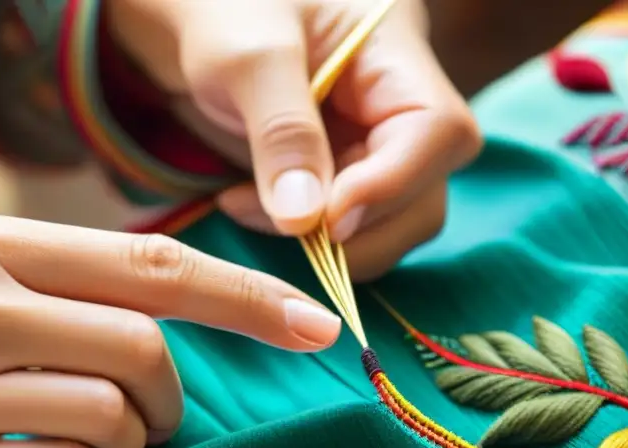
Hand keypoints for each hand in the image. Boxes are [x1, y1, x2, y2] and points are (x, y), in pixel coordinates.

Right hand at [0, 215, 340, 447]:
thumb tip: (231, 307)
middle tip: (147, 411)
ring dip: (126, 441)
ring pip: (111, 417)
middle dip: (170, 395)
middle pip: (144, 349)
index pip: (156, 267)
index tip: (319, 327)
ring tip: (85, 438)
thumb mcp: (1, 285)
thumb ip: (97, 289)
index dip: (248, 300)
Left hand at [107, 0, 482, 279]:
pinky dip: (311, 242)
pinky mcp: (347, 181)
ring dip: (329, 244)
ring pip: (395, 226)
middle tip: (277, 219)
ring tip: (249, 208)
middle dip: (356, 228)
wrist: (189, 18)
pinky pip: (353, 234)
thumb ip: (281, 130)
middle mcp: (400, 108)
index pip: (438, 131)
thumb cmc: (220, 9)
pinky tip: (256, 211)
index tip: (329, 218)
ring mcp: (376, 150)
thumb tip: (306, 219)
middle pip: (426, 194)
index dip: (393, 184)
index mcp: (395, 54)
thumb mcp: (244, 54)